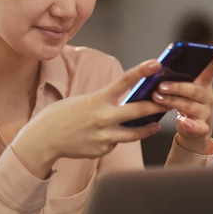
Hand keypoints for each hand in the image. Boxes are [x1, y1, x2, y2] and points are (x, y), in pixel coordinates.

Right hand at [11, 59, 166, 178]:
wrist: (43, 139)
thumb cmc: (61, 116)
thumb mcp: (81, 102)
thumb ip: (103, 102)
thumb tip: (125, 104)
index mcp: (97, 100)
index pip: (125, 81)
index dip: (143, 71)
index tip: (157, 63)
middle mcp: (103, 118)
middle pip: (140, 111)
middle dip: (157, 106)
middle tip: (169, 102)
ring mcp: (104, 136)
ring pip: (136, 133)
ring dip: (148, 127)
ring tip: (155, 123)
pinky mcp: (102, 150)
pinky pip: (117, 143)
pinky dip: (117, 138)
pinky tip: (109, 135)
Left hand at [151, 47, 212, 153]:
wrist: (191, 130)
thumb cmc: (182, 104)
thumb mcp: (180, 90)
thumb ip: (173, 79)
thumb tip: (155, 66)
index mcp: (202, 85)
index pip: (209, 71)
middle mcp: (206, 97)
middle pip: (194, 90)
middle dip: (177, 87)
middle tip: (161, 85)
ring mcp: (205, 113)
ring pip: (190, 106)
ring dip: (173, 102)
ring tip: (157, 98)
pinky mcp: (201, 128)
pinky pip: (197, 127)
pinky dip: (189, 125)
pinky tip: (182, 122)